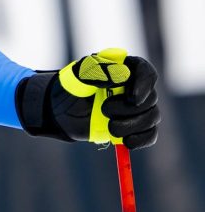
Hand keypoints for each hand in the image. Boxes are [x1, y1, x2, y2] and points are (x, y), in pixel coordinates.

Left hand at [15, 48, 159, 148]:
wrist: (60, 112)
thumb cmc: (69, 88)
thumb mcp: (77, 76)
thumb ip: (96, 71)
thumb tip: (123, 74)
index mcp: (124, 68)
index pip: (146, 72)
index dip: (144, 85)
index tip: (132, 98)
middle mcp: (134, 87)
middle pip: (150, 98)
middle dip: (129, 109)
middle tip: (104, 111)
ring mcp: (136, 108)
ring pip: (152, 117)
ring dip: (132, 125)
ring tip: (110, 128)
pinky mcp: (134, 126)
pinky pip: (150, 134)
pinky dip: (141, 140)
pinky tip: (127, 143)